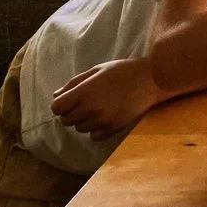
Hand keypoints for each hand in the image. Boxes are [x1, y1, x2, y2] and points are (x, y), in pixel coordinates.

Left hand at [49, 57, 164, 139]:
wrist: (151, 79)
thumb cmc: (122, 71)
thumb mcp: (97, 70)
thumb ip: (74, 83)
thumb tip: (55, 96)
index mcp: (84, 91)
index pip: (57, 108)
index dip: (60, 105)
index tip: (69, 100)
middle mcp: (91, 108)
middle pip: (66, 120)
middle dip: (71, 112)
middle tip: (85, 103)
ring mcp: (102, 120)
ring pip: (80, 129)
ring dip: (84, 121)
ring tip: (98, 108)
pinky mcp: (113, 128)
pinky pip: (94, 136)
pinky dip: (96, 129)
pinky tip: (105, 117)